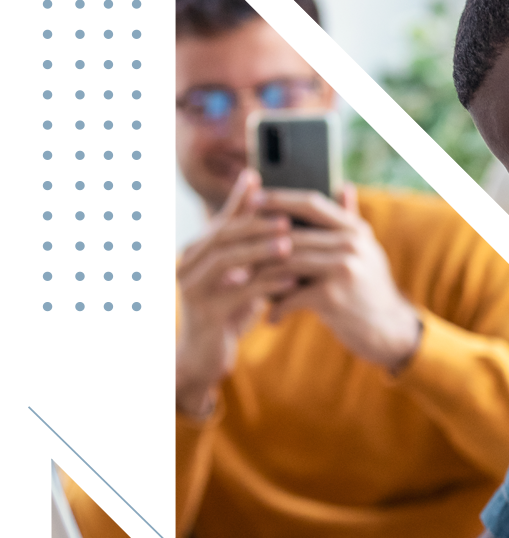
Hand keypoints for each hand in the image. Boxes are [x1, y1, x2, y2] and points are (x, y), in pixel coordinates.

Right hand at [175, 169, 297, 417]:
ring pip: (226, 260)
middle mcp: (188, 265)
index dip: (240, 199)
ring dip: (259, 250)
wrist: (205, 359)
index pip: (221, 220)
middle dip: (256, 225)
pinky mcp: (204, 313)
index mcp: (198, 252)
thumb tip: (283, 218)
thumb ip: (255, 251)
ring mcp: (192, 288)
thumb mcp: (242, 278)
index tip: (260, 178)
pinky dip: (265, 283)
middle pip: (223, 235)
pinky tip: (290, 280)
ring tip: (289, 245)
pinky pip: (237, 293)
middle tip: (287, 218)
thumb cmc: (228, 313)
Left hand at [258, 184, 422, 371]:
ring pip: (286, 263)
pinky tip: (270, 317)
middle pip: (291, 235)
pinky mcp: (334, 296)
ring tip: (243, 285)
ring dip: (261, 277)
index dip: (280, 199)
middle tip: (232, 250)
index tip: (252, 200)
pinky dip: (278, 308)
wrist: (390, 330)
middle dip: (259, 244)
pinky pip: (292, 296)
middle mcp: (351, 245)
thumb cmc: (369, 289)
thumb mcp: (367, 251)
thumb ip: (351, 220)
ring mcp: (343, 269)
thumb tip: (344, 185)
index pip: (312, 203)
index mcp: (355, 230)